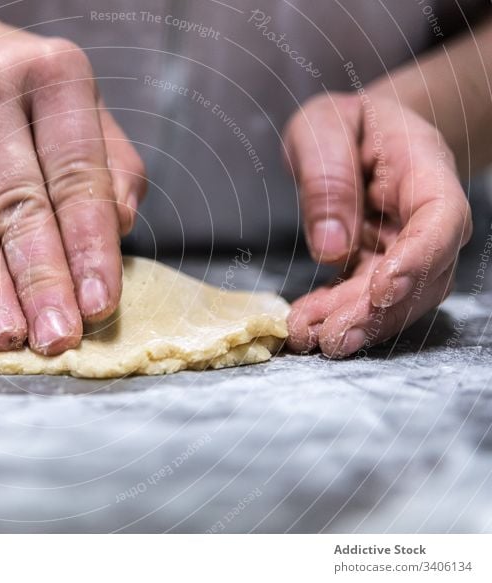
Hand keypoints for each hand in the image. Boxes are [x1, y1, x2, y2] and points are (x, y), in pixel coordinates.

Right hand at [0, 20, 145, 354]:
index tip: (99, 304)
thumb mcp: (82, 112)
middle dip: (42, 279)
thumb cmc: (27, 100)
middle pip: (23, 203)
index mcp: (58, 78)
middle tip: (56, 337)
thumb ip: (112, 168)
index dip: (89, 246)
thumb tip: (120, 229)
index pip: (79, 177)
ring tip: (5, 336)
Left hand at [282, 92, 471, 356]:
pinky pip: (365, 302)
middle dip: (377, 313)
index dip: (418, 260)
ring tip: (307, 335)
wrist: (356, 136)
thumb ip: (326, 177)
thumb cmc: (344, 124)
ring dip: (354, 324)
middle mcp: (425, 220)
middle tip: (332, 336)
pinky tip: (305, 327)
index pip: (442, 222)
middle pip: (422, 277)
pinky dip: (336, 317)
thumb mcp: (322, 126)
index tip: (382, 290)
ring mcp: (405, 250)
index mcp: (426, 173)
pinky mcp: (378, 271)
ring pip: (396, 301)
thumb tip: (331, 249)